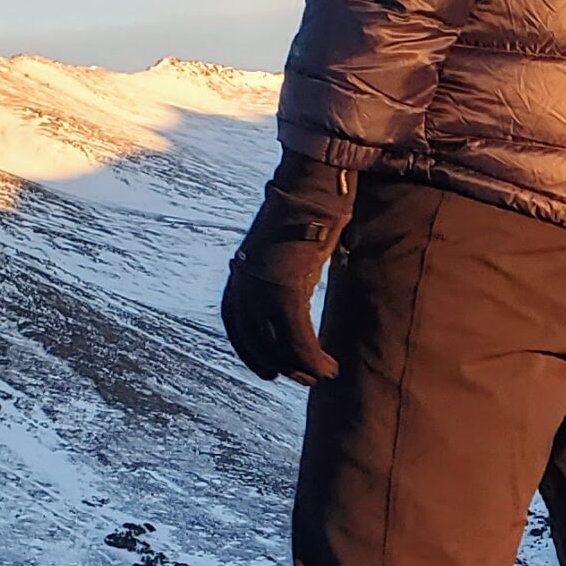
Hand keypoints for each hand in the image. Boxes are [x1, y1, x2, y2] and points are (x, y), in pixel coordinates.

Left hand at [221, 153, 357, 384]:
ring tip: (323, 374)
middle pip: (257, 342)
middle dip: (282, 366)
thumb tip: (295, 287)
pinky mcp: (284, 291)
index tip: (270, 370)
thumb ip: (280, 271)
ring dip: (303, 368)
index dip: (252, 353)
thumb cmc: (304, 212)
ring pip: (279, 347)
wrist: (310, 187)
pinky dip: (314, 359)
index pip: (236, 326)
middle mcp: (244, 285)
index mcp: (239, 274)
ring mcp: (261, 290)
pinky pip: (298, 340)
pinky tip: (329, 367)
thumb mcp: (283, 248)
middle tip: (305, 378)